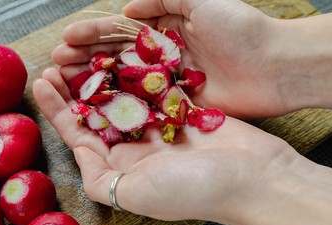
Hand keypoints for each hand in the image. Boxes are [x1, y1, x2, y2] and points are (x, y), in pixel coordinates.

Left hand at [32, 68, 296, 224]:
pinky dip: (133, 70)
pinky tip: (117, 54)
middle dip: (75, 88)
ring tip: (81, 53)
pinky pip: (151, 85)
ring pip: (122, 95)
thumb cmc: (194, 190)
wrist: (251, 176)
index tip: (43, 84)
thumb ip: (100, 180)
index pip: (81, 136)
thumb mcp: (136, 196)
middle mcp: (138, 146)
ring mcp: (160, 125)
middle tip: (57, 62)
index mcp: (123, 167)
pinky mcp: (181, 108)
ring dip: (100, 75)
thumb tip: (79, 154)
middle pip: (98, 113)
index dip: (59, 111)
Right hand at [52, 0, 291, 118]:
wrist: (274, 68)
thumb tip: (128, 6)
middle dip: (86, 58)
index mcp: (167, 30)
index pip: (121, 30)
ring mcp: (168, 83)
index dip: (93, 33)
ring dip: (95, 82)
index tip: (67, 38)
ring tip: (67, 83)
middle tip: (57, 64)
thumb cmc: (242, 31)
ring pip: (124, 82)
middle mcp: (163, 57)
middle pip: (117, 56)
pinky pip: (144, 104)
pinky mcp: (177, 106)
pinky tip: (98, 107)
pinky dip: (121, 105)